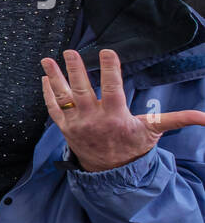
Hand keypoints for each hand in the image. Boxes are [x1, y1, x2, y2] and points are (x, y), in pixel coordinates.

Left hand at [42, 48, 204, 172]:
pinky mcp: (65, 128)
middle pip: (82, 90)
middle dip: (75, 70)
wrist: (110, 171)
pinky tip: (45, 78)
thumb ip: (178, 119)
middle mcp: (93, 119)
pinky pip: (53, 109)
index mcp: (115, 117)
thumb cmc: (132, 146)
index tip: (106, 51)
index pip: (112, 88)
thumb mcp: (154, 131)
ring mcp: (76, 123)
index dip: (109, 70)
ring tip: (47, 60)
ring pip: (64, 97)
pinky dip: (48, 94)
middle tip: (70, 51)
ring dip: (55, 77)